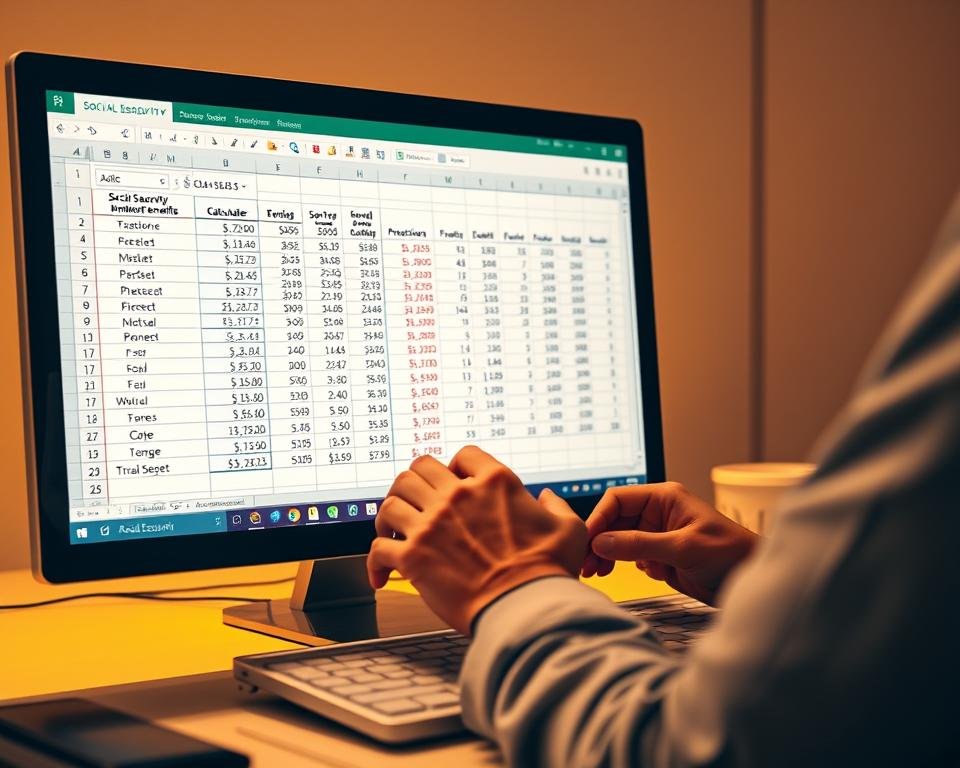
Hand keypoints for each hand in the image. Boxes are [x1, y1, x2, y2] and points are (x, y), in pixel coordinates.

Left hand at [367, 446, 587, 634]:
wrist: (525, 609)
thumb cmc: (547, 572)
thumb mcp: (569, 529)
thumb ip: (556, 507)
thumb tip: (546, 498)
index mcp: (495, 482)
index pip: (463, 456)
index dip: (456, 468)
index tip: (454, 483)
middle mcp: (458, 495)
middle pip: (417, 469)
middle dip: (414, 483)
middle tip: (416, 502)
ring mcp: (432, 524)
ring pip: (390, 501)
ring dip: (389, 516)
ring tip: (393, 531)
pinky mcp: (413, 556)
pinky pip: (377, 548)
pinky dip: (375, 562)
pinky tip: (382, 574)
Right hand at [581, 482, 757, 605]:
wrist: (753, 581)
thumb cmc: (731, 553)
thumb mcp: (683, 547)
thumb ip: (640, 544)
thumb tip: (602, 542)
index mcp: (664, 498)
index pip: (618, 499)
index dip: (599, 518)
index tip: (586, 541)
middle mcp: (657, 514)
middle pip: (614, 521)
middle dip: (598, 540)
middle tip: (586, 564)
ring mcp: (657, 535)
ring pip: (618, 540)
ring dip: (606, 554)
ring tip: (597, 572)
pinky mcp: (660, 557)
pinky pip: (630, 557)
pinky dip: (621, 565)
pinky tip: (622, 573)